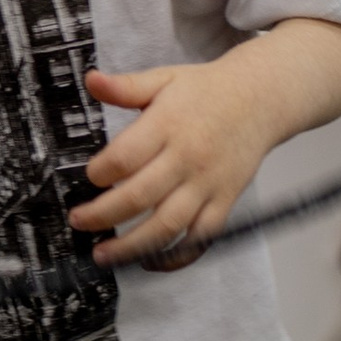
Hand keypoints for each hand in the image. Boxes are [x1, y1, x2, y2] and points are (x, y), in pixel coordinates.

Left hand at [72, 62, 278, 269]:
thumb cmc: (206, 91)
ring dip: (132, 245)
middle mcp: (188, 158)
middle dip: (103, 214)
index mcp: (168, 125)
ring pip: (168, 224)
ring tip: (104, 254)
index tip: (89, 177)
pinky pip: (201, 236)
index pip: (125, 157)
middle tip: (80, 221)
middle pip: (140, 196)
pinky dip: (178, 256)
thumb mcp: (163, 79)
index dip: (100, 172)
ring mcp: (207, 183)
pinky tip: (150, 262)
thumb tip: (91, 80)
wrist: (260, 99)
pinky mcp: (224, 200)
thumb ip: (125, 86)